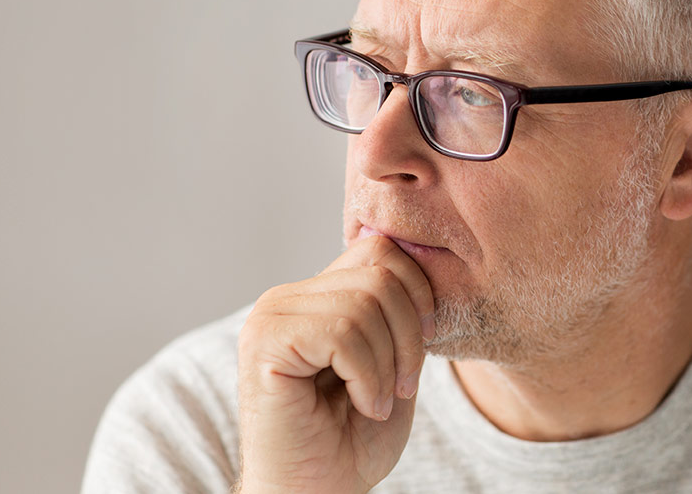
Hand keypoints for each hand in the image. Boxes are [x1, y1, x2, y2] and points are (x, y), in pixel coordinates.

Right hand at [235, 235, 435, 493]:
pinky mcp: (265, 341)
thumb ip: (400, 313)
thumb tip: (426, 262)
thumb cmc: (352, 441)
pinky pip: (343, 333)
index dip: (418, 293)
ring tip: (377, 401)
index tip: (424, 348)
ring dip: (389, 362)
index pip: (380, 249)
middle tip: (403, 386)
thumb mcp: (393, 363)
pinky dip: (369, 377)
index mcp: (317, 296)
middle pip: (381, 270)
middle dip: (410, 332)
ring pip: (366, 301)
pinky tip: (361, 406)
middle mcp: (288, 297)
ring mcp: (272, 316)